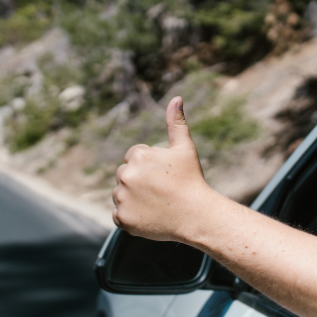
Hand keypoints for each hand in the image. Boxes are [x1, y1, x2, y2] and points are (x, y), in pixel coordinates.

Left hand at [112, 96, 212, 241]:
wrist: (196, 215)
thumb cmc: (191, 180)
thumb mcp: (185, 149)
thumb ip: (176, 123)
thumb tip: (176, 98)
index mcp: (138, 155)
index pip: (133, 157)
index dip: (149, 167)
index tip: (163, 176)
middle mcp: (126, 174)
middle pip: (125, 175)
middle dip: (139, 181)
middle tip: (161, 190)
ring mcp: (122, 197)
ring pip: (121, 194)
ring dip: (133, 198)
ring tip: (156, 203)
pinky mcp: (122, 218)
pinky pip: (119, 214)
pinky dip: (131, 216)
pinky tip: (149, 215)